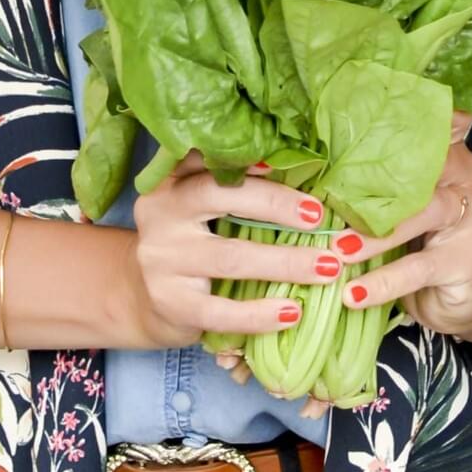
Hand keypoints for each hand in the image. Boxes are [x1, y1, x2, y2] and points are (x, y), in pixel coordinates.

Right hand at [127, 155, 328, 347]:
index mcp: (172, 180)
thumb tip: (308, 171)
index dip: (251, 158)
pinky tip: (292, 312)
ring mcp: (161, 260)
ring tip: (328, 267)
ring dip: (285, 262)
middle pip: (219, 196)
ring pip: (229, 256)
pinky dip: (260, 313)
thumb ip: (238, 189)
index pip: (210, 158)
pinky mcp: (170, 302)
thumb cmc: (194, 243)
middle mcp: (160, 212)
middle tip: (320, 216)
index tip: (295, 160)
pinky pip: (220, 310)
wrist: (143, 297)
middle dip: (276, 204)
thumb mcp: (203, 209)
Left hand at [338, 130, 471, 341]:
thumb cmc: (420, 246)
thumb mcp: (397, 212)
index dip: (381, 138)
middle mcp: (466, 180)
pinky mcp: (468, 260)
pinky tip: (354, 294)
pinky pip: (420, 268)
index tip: (336, 146)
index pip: (416, 135)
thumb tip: (310, 179)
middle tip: (324, 206)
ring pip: (425, 214)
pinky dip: (384, 281)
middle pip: (420, 170)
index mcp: (447, 158)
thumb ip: (372, 189)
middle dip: (370, 187)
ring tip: (339, 252)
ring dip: (376, 236)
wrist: (462, 298)